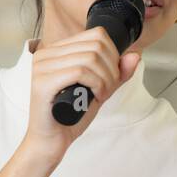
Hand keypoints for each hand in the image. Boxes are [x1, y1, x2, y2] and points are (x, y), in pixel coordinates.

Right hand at [23, 26, 141, 162]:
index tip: (112, 77)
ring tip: (101, 95)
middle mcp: (46, 54)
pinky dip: (96, 84)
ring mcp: (42, 66)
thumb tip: (134, 55)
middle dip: (111, 69)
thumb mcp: (100, 90)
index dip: (113, 55)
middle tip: (108, 89)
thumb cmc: (71, 116)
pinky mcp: (42, 82)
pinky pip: (80, 72)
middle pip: (96, 45)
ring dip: (106, 79)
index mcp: (57, 50)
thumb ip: (117, 74)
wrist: (52, 141)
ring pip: (90, 58)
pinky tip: (96, 97)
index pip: (96, 35)